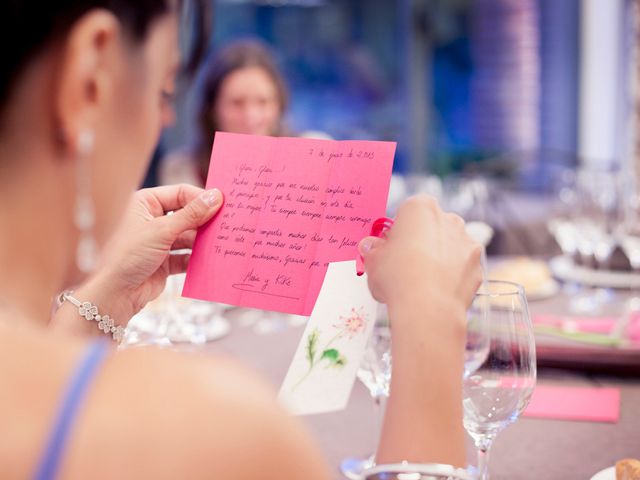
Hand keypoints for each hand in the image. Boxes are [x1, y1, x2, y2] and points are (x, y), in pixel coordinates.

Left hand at [53, 184, 222, 334]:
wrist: (114, 294)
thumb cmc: (128, 255)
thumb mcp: (162, 230)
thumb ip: (192, 214)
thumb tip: (216, 197)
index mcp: (145, 203)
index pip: (180, 193)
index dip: (201, 198)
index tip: (223, 203)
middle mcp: (151, 220)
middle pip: (187, 214)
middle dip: (205, 221)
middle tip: (227, 223)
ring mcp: (158, 241)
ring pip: (189, 236)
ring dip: (203, 241)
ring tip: (221, 242)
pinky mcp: (164, 262)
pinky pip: (186, 255)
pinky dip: (197, 258)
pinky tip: (210, 259)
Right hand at [358, 195, 481, 310]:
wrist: (427, 307)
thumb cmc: (397, 277)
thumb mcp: (372, 260)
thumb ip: (373, 249)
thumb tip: (370, 247)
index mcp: (420, 208)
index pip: (406, 212)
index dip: (397, 231)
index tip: (389, 248)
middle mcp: (448, 219)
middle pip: (430, 227)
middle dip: (419, 242)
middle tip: (402, 265)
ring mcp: (466, 242)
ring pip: (448, 246)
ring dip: (437, 258)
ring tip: (420, 282)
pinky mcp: (477, 265)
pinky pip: (460, 267)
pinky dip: (451, 276)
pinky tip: (436, 291)